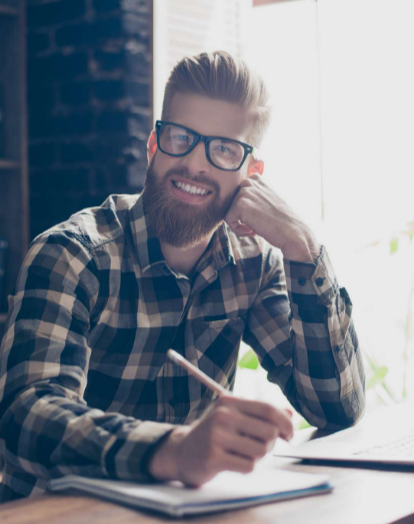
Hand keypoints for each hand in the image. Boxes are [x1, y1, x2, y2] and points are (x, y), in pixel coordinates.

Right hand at [148, 395, 293, 486]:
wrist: (182, 452)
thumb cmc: (214, 433)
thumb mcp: (234, 416)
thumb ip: (262, 413)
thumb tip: (290, 414)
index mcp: (230, 401)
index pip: (268, 409)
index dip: (286, 423)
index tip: (290, 434)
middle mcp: (223, 415)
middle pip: (269, 431)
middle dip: (271, 442)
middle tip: (261, 446)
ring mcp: (216, 436)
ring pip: (261, 450)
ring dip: (258, 456)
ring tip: (244, 453)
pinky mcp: (213, 458)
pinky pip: (248, 466)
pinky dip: (247, 467)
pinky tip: (234, 462)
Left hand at [224, 174, 319, 262]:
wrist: (292, 231)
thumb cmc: (281, 219)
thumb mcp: (267, 199)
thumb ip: (253, 195)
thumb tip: (237, 200)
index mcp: (255, 179)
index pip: (237, 196)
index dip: (246, 210)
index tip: (259, 216)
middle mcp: (249, 182)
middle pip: (231, 204)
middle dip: (242, 216)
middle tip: (259, 223)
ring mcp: (244, 192)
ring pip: (229, 212)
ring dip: (241, 224)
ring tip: (257, 227)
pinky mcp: (240, 204)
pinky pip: (228, 220)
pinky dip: (238, 230)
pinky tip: (253, 231)